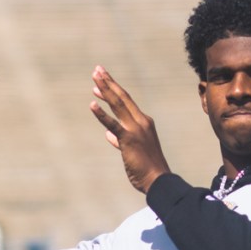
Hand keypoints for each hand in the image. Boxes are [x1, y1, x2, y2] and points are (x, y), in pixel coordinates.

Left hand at [89, 66, 170, 193]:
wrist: (158, 180)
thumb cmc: (148, 168)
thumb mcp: (133, 150)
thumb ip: (120, 140)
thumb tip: (108, 135)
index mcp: (144, 122)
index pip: (126, 101)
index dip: (113, 89)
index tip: (102, 79)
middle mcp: (141, 121)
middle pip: (122, 97)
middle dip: (108, 82)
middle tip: (97, 69)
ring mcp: (136, 129)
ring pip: (118, 104)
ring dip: (105, 89)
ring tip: (95, 78)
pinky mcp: (129, 139)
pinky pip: (113, 124)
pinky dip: (101, 114)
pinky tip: (92, 104)